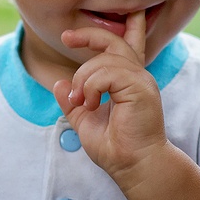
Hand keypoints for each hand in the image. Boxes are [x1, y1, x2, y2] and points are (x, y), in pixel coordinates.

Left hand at [52, 10, 167, 180]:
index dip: (98, 34)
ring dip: (84, 78)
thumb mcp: (85, 120)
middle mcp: (137, 75)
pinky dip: (92, 87)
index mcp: (127, 80)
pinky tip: (91, 104)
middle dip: (89, 35)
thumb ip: (72, 102)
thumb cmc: (115, 148)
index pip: (122, 44)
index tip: (69, 37)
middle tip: (66, 38)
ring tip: (81, 101)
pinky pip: (108, 73)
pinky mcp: (140, 87)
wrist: (133, 166)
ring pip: (105, 59)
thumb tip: (59, 83)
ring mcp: (141, 80)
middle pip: (114, 41)